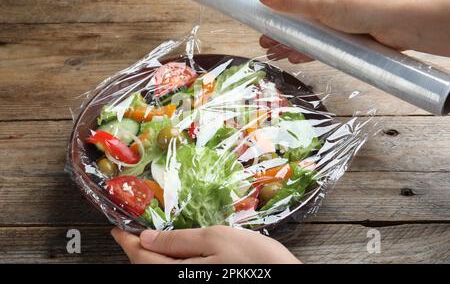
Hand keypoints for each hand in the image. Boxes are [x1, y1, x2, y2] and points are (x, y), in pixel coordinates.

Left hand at [111, 225, 300, 263]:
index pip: (141, 259)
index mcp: (179, 275)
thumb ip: (179, 240)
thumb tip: (146, 237)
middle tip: (130, 231)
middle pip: (146, 269)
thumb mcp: (216, 239)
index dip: (126, 242)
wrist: (282, 277)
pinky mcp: (203, 283)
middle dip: (135, 250)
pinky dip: (165, 263)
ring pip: (159, 274)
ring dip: (149, 257)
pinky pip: (174, 274)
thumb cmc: (253, 258)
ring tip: (146, 239)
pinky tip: (171, 252)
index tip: (116, 228)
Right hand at [258, 0, 449, 61]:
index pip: (299, 0)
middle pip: (304, 19)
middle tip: (267, 45)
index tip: (266, 28)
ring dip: (295, 44)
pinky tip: (295, 57)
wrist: (399, 25)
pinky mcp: (351, 37)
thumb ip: (290, 1)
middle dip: (285, 34)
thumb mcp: (320, 3)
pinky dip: (310, 51)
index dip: (281, 16)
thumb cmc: (364, 5)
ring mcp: (345, 20)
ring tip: (276, 54)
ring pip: (314, 34)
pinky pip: (326, 44)